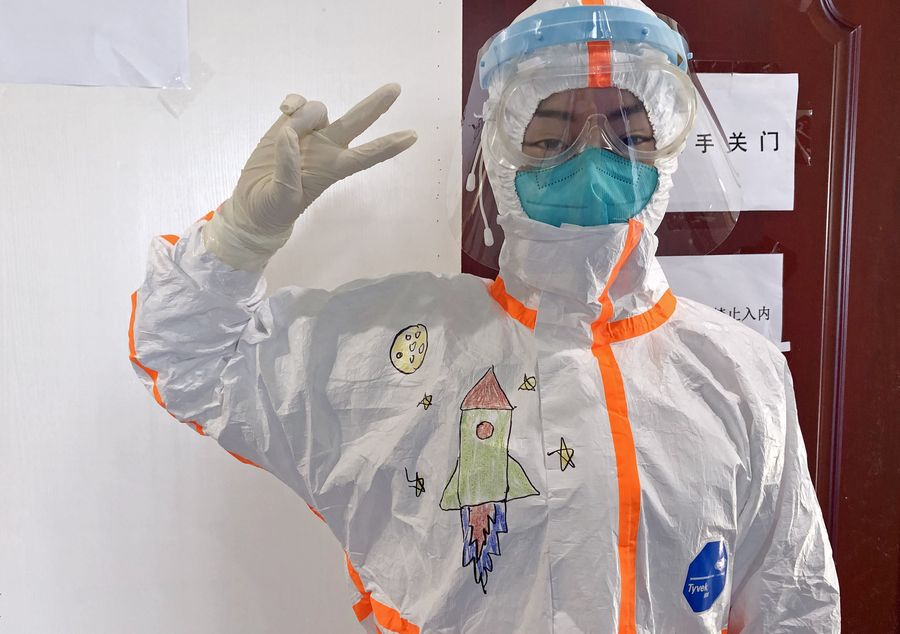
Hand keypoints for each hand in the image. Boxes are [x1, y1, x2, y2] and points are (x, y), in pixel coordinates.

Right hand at [203, 84, 416, 269]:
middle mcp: (326, 148)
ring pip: (319, 109)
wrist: (251, 205)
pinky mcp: (288, 125)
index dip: (388, 146)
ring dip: (304, 116)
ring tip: (285, 132)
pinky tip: (284, 109)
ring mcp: (309, 134)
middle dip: (376, 105)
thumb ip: (287, 169)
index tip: (413, 137)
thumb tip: (289, 135)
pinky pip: (298, 103)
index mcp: (332, 170)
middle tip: (396, 88)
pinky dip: (293, 102)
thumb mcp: (282, 199)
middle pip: (356, 122)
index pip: (366, 156)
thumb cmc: (273, 209)